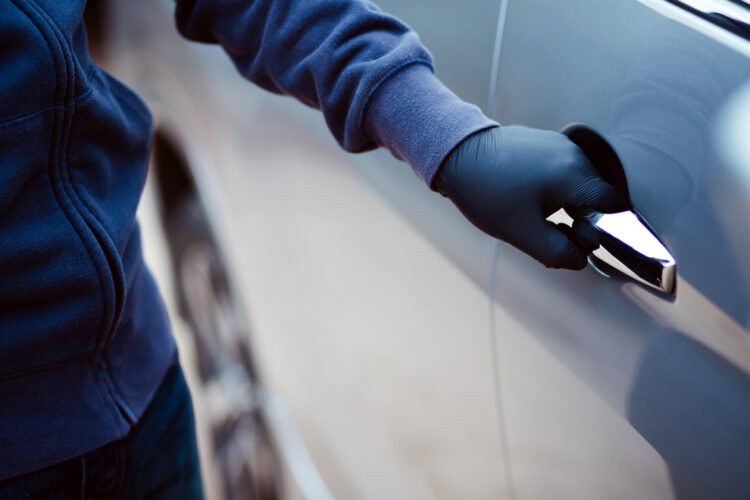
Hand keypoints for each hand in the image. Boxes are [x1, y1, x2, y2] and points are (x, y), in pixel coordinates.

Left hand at [434, 126, 628, 269]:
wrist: (456, 155)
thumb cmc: (487, 192)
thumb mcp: (523, 233)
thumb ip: (559, 253)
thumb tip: (581, 259)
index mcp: (574, 175)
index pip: (614, 208)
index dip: (597, 230)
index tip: (570, 237)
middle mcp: (574, 155)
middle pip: (597, 198)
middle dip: (579, 220)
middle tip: (545, 229)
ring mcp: (560, 145)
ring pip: (579, 186)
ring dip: (565, 205)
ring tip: (531, 212)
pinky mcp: (546, 142)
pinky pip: (563, 172)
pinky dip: (553, 190)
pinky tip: (525, 197)